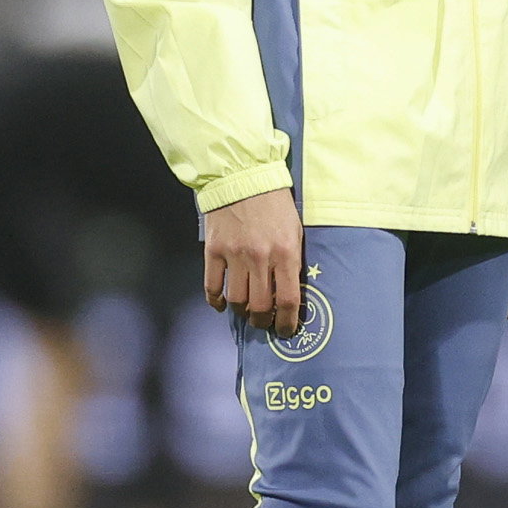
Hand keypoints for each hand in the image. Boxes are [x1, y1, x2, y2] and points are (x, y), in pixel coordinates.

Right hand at [202, 187, 304, 336]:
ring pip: (237, 300)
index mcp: (286, 253)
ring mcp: (234, 255)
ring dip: (242, 312)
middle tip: (265, 322)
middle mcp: (260, 258)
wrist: (243, 177)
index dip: (288, 322)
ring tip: (246, 312)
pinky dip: (216, 300)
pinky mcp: (214, 251)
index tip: (287, 330)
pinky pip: (213, 286)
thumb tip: (287, 292)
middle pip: (261, 306)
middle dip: (264, 321)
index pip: (288, 300)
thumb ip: (291, 261)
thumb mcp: (294, 230)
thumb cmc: (275, 203)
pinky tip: (221, 304)